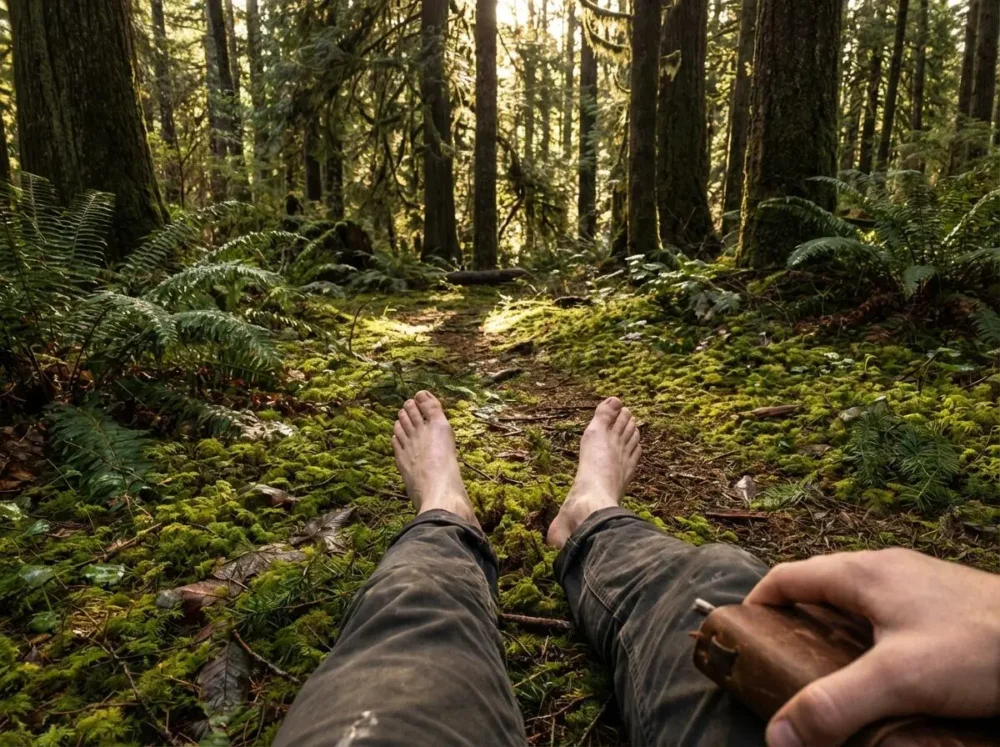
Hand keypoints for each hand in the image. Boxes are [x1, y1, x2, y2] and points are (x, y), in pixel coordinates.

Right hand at [744, 548, 999, 746]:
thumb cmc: (981, 647)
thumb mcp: (899, 680)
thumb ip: (835, 706)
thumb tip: (777, 735)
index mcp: (863, 574)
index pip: (788, 577)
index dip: (758, 603)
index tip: (743, 636)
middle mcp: (885, 569)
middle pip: (820, 587)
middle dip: (795, 622)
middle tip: (785, 664)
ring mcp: (918, 582)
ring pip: (857, 601)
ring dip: (835, 630)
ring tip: (832, 675)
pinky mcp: (945, 602)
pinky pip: (889, 613)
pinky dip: (870, 638)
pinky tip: (888, 673)